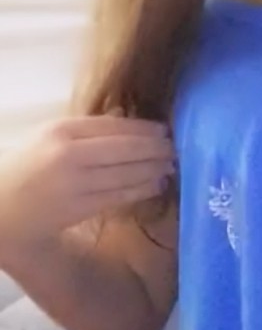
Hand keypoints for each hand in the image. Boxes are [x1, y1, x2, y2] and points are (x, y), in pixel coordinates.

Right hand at [0, 115, 175, 251]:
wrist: (1, 208)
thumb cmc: (24, 166)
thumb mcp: (48, 135)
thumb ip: (85, 128)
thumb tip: (126, 121)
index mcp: (61, 131)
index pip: (113, 126)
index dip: (143, 128)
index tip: (163, 129)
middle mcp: (70, 155)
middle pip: (125, 149)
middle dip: (155, 148)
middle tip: (175, 147)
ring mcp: (75, 183)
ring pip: (126, 173)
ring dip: (154, 169)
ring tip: (171, 165)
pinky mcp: (79, 208)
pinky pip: (119, 195)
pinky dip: (142, 189)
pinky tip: (156, 184)